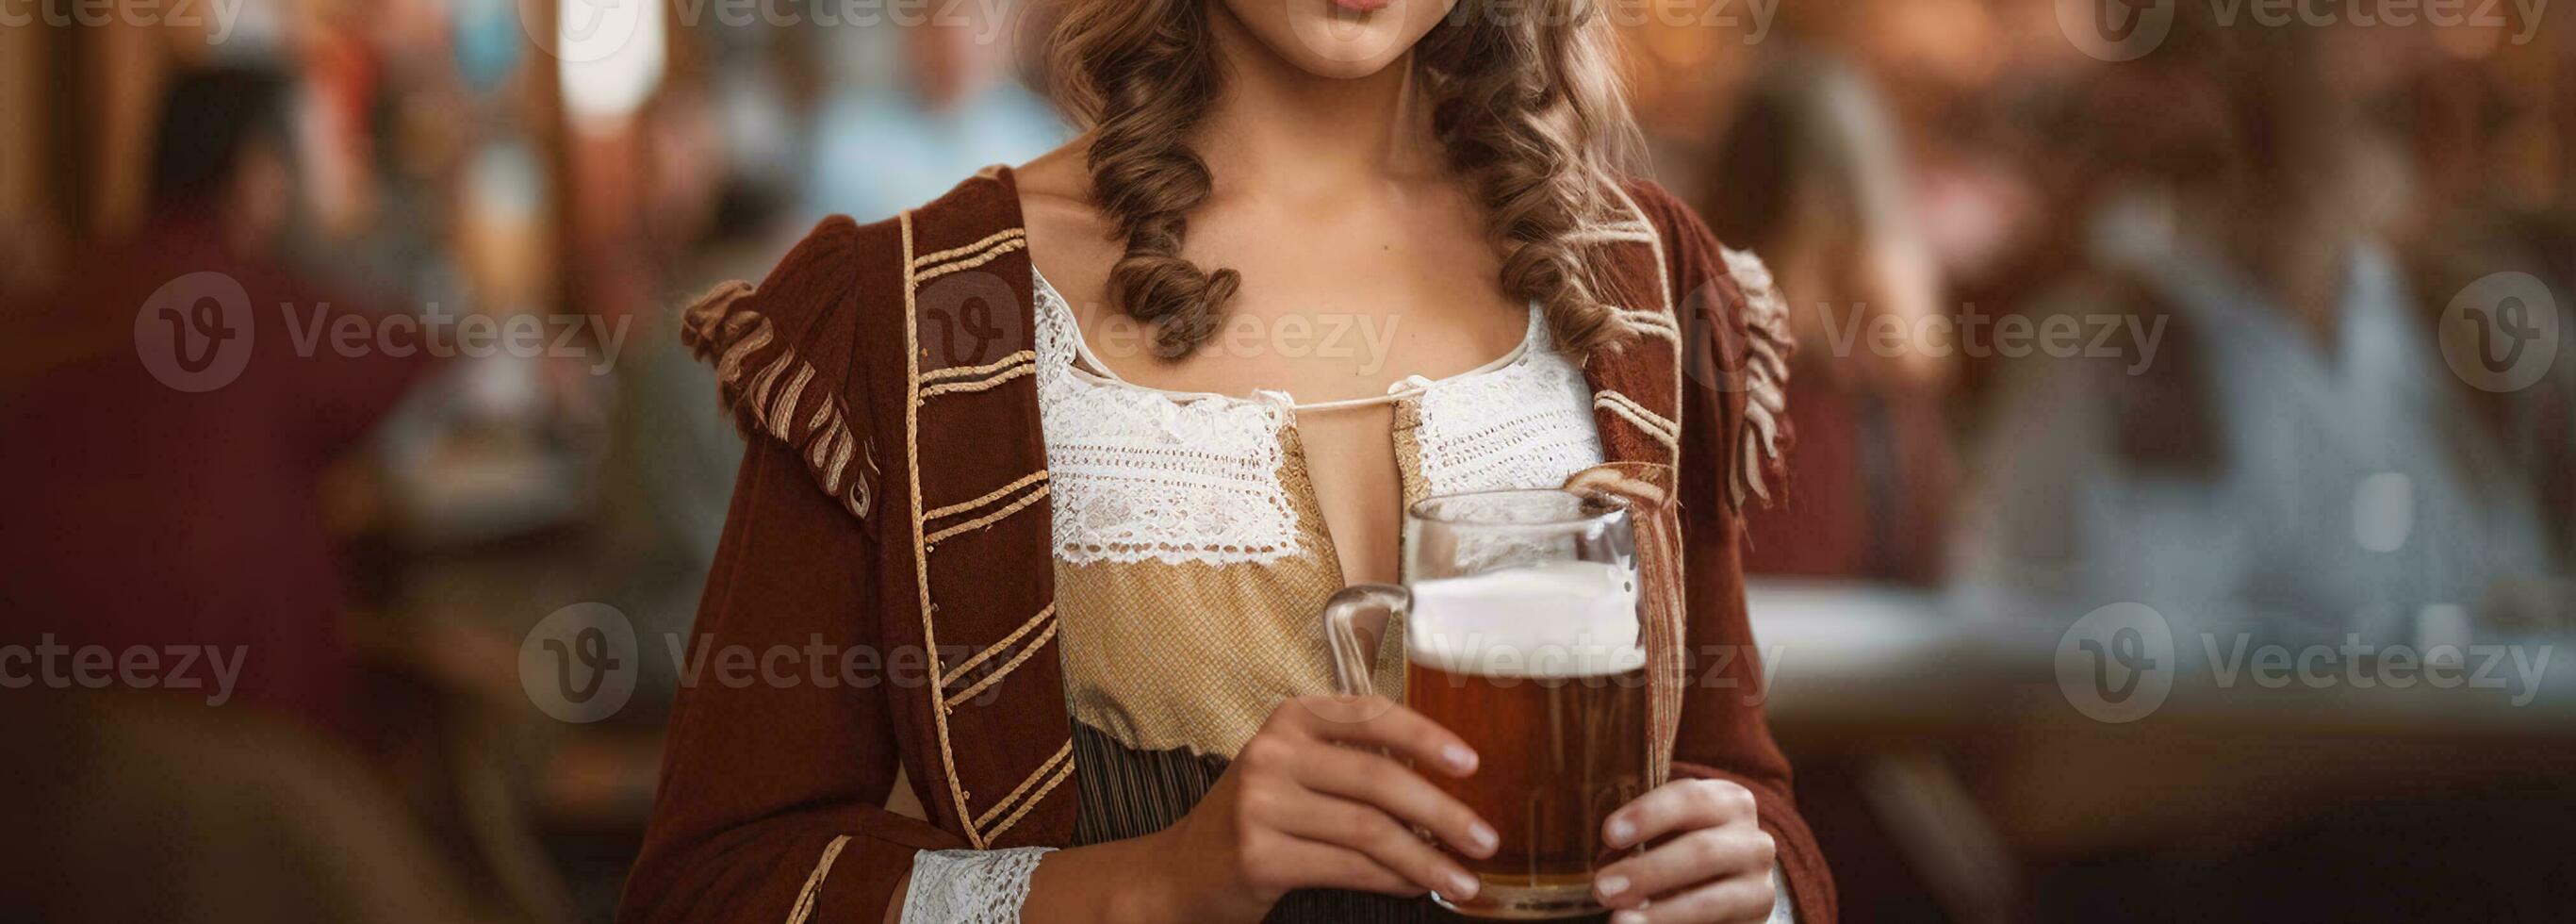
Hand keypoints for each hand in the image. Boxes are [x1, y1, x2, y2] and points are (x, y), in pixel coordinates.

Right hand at [1146, 695, 1498, 923]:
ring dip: (1427, 858)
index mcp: (1290, 719)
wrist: (1180, 871)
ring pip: (1369, 830)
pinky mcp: (1259, 856)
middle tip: (1484, 838)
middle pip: (1378, 778)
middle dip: (1443, 812)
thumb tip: (1443, 783)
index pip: (1370, 715)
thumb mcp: (1294, 769)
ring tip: (1463, 878)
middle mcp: (1272, 753)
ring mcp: (1261, 805)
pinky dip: (1393, 879)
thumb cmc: (1255, 817)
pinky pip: (1348, 867)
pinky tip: (1417, 885)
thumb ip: (1352, 760)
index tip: (1471, 763)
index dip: (1427, 738)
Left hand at [1590, 778, 1778, 923]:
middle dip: (1648, 871)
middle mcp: (1754, 841)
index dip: (1649, 814)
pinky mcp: (1756, 922)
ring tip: (1620, 921)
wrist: (1730, 886)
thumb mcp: (1671, 829)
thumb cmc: (1684, 846)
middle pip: (1702, 851)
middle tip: (1603, 888)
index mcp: (1731, 802)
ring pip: (1711, 901)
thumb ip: (1645, 834)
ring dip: (1662, 913)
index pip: (1691, 798)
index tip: (1609, 834)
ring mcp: (1759, 885)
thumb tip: (1604, 858)